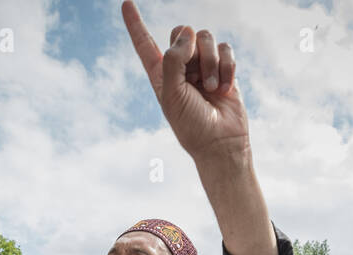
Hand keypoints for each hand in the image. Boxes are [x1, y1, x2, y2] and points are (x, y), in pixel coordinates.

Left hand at [123, 2, 243, 164]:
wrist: (220, 143)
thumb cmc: (192, 124)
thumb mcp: (172, 94)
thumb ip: (173, 60)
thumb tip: (187, 32)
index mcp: (160, 74)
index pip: (145, 44)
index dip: (135, 24)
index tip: (126, 3)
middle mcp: (181, 67)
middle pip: (181, 32)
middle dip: (190, 49)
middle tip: (195, 76)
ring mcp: (203, 66)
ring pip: (205, 38)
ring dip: (210, 63)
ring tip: (211, 89)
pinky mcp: (224, 68)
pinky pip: (225, 49)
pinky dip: (226, 67)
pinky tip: (224, 88)